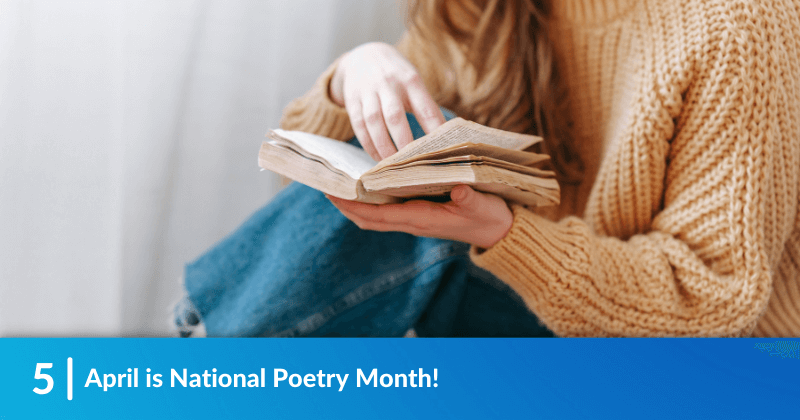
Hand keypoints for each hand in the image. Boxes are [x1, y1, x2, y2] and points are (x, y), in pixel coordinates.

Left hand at [327, 185, 513, 248]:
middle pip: (369, 218)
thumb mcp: (482, 205)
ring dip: (355, 205)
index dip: (355, 205)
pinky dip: (371, 203)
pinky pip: (387, 212)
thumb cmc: (490, 216)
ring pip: (375, 217)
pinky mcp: (419, 216)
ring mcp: (414, 221)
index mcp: (422, 218)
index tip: (334, 192)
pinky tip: (365, 187)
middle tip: (325, 186)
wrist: (499, 232)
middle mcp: (413, 222)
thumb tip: (458, 189)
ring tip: (338, 186)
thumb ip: (469, 198)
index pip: (380, 215)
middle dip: (346, 205)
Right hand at [330, 42, 445, 160]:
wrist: (364, 55)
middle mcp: (388, 84)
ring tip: (393, 165)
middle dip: (403, 141)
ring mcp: (368, 92)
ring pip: (374, 122)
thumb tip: (445, 136)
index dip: (433, 129)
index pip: (425, 107)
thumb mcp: (414, 83)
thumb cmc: (397, 76)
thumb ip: (426, 106)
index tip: (442, 149)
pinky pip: (359, 126)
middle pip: (395, 116)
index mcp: (410, 80)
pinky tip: (377, 158)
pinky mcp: (352, 100)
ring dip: (383, 146)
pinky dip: (368, 144)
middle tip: (412, 163)